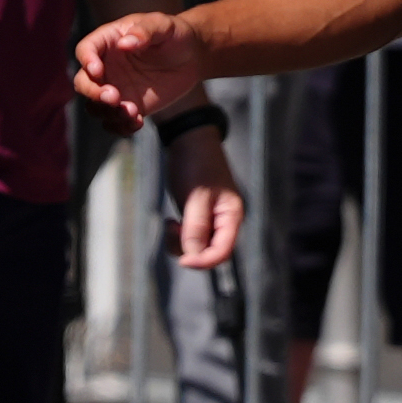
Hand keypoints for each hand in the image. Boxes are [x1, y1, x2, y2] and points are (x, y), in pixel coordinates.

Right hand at [73, 10, 207, 121]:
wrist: (191, 56)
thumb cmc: (174, 34)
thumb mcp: (163, 25)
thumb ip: (145, 31)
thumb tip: (124, 44)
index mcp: (107, 41)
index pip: (86, 50)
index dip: (87, 60)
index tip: (97, 71)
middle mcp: (105, 66)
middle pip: (83, 82)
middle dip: (93, 92)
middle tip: (114, 97)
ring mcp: (115, 88)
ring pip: (95, 106)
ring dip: (108, 113)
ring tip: (133, 112)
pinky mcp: (129, 106)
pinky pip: (115, 122)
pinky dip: (121, 126)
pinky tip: (138, 122)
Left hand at [163, 126, 242, 270]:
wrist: (188, 141)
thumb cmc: (195, 165)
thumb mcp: (195, 197)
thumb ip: (195, 227)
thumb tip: (193, 255)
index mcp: (231, 216)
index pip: (223, 252)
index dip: (204, 261)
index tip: (183, 261)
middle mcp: (224, 221)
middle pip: (209, 253)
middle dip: (188, 249)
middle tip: (172, 228)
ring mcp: (211, 220)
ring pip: (197, 247)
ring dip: (180, 243)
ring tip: (170, 223)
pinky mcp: (198, 217)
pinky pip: (190, 237)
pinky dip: (177, 235)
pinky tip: (170, 220)